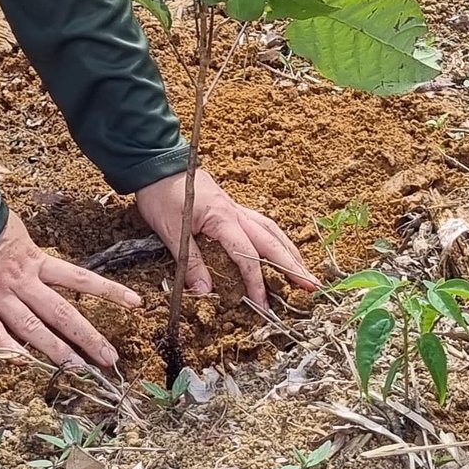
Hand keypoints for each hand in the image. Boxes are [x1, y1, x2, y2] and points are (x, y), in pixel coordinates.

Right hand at [0, 208, 140, 369]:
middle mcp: (23, 281)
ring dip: (56, 350)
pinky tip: (22, 365)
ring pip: (32, 327)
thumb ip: (32, 251)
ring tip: (79, 369)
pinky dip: (5, 348)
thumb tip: (44, 259)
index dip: (109, 290)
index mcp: (36, 261)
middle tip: (111, 359)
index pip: (81, 278)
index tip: (136, 304)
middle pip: (62, 312)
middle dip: (88, 337)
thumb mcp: (16, 230)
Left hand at [133, 170, 319, 310]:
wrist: (156, 163)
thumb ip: (190, 261)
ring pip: (270, 230)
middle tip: (312, 285)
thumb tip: (205, 292)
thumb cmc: (161, 194)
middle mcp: (235, 212)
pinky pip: (261, 223)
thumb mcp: (170, 230)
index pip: (247, 255)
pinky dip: (275, 237)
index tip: (264, 304)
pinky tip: (279, 246)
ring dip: (288, 250)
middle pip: (271, 241)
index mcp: (222, 218)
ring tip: (303, 268)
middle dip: (292, 265)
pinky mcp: (231, 207)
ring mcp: (235, 208)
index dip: (256, 282)